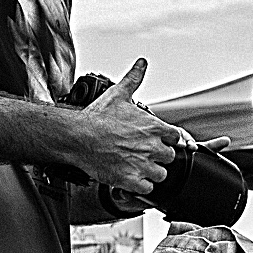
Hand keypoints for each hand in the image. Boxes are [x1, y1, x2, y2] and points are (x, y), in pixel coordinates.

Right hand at [67, 59, 180, 193]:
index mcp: (154, 127)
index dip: (165, 140)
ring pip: (160, 175)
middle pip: (169, 157)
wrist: (77, 136)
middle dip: (157, 156)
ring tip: (135, 166)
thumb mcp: (118, 94)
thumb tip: (142, 63)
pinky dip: (139, 186)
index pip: (175, 137)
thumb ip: (134, 79)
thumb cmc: (96, 117)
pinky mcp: (131, 180)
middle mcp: (152, 146)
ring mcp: (142, 165)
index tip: (154, 140)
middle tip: (140, 153)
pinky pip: (147, 189)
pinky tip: (129, 177)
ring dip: (150, 172)